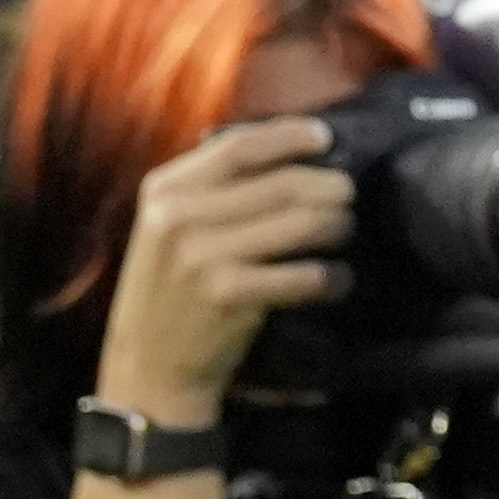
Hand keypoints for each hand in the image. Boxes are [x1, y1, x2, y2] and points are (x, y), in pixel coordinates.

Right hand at [92, 118, 352, 421]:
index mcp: (165, 189)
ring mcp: (201, 256)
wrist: (150, 362)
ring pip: (304, 223)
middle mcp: (178, 217)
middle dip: (332, 188)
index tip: (326, 138)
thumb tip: (293, 144)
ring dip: (339, 227)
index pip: (239, 145)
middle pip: (285, 183)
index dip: (291, 136)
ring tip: (342, 235)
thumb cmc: (174, 285)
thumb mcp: (173, 225)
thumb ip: (216, 185)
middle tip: (348, 198)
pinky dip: (333, 277)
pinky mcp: (228, 295)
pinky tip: (335, 280)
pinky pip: (307, 274)